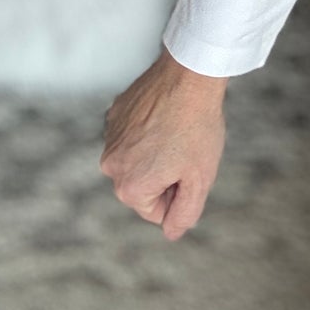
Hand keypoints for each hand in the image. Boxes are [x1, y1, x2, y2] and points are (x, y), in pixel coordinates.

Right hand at [100, 49, 227, 241]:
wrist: (190, 76)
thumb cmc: (198, 128)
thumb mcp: (200, 179)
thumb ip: (184, 214)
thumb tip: (171, 233)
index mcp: (129, 188)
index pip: (155, 211)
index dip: (179, 192)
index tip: (190, 167)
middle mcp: (110, 166)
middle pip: (143, 186)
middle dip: (165, 174)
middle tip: (186, 149)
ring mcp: (110, 138)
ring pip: (137, 159)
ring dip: (156, 152)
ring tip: (177, 130)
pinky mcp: (114, 114)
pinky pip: (133, 134)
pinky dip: (148, 130)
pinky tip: (167, 114)